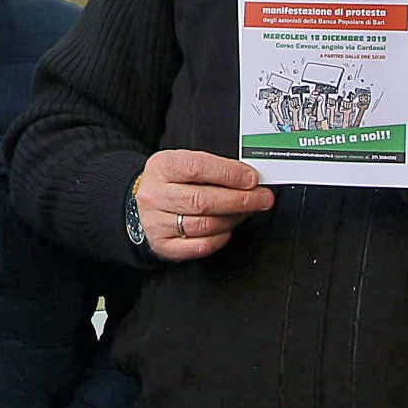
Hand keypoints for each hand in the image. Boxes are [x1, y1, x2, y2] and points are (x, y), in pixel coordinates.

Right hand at [133, 149, 272, 262]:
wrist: (144, 202)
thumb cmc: (172, 181)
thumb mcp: (184, 162)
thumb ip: (214, 167)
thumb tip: (249, 179)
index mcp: (162, 167)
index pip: (198, 168)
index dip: (229, 175)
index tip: (252, 179)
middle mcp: (155, 195)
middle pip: (202, 200)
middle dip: (240, 200)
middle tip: (262, 199)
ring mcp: (156, 222)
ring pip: (204, 224)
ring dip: (233, 218)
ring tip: (246, 211)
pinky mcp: (163, 244)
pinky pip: (200, 246)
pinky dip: (221, 237)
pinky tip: (228, 227)